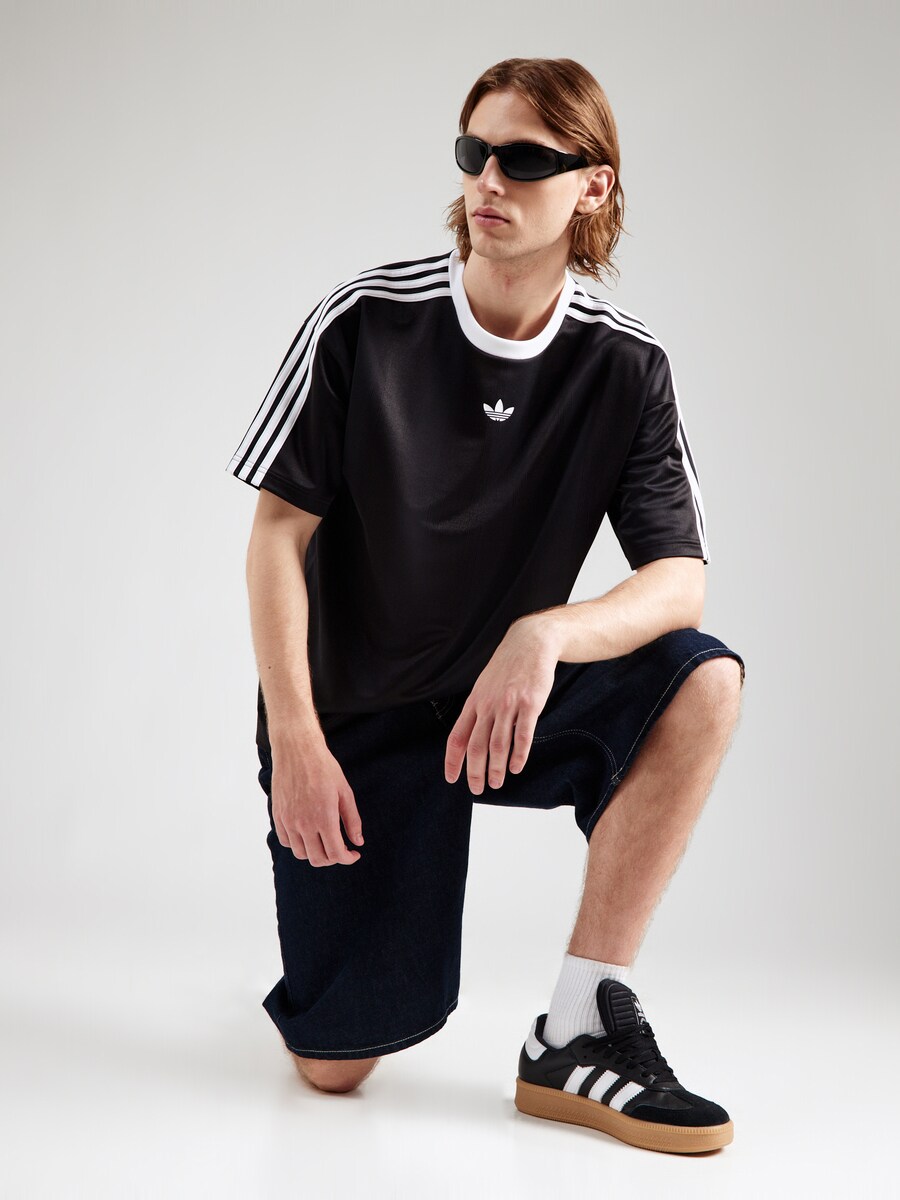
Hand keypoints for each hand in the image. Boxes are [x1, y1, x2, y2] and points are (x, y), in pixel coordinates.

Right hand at [270, 738, 364, 866]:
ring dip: (315, 853)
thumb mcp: (345, 792)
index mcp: (324, 818)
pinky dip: (298, 844)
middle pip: (318, 859)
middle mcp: (304, 823)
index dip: (348, 859)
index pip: (336, 854)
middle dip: (333, 858)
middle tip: (341, 848)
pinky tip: (308, 834)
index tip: (354, 854)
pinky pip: (286, 842)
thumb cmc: (324, 768)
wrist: (297, 750)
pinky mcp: (278, 816)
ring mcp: (288, 821)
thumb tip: (358, 842)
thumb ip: (352, 820)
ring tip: (324, 841)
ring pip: (301, 854)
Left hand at [443, 617, 558, 793]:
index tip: (452, 778)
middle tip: (478, 789)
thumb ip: (479, 709)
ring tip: (497, 783)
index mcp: (474, 702)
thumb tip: (472, 735)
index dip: (453, 760)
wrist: (531, 643)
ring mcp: (508, 705)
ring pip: (498, 744)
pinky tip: (516, 767)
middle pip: (476, 746)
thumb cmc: (508, 667)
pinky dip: (518, 755)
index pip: (457, 736)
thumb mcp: (485, 685)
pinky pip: (522, 735)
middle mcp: (488, 705)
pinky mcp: (529, 704)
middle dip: (475, 771)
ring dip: (496, 768)